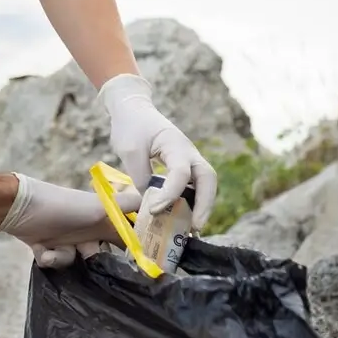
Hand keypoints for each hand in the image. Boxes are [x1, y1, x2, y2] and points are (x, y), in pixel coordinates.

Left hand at [0, 173, 140, 267]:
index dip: (130, 249)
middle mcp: (87, 229)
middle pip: (99, 256)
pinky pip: (56, 263)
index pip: (124, 235)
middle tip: (85, 254)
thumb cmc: (65, 206)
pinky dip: (50, 258)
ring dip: (65, 258)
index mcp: (102, 217)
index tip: (135, 264)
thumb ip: (128, 207)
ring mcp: (67, 239)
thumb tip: (159, 202)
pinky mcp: (49, 247)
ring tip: (57, 249)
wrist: (20, 209)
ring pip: (76, 262)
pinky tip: (43, 248)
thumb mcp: (100, 207)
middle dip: (91, 259)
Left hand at [97, 73, 217, 230]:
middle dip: (205, 204)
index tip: (153, 209)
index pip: (181, 173)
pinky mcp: (184, 166)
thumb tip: (151, 203)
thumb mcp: (129, 150)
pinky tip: (183, 217)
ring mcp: (188, 158)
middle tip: (195, 226)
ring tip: (192, 228)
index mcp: (175, 144)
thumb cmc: (130, 126)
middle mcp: (188, 152)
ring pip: (205, 184)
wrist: (132, 108)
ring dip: (202, 205)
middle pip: (208, 178)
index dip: (169, 194)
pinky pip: (195, 185)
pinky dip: (193, 201)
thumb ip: (141, 176)